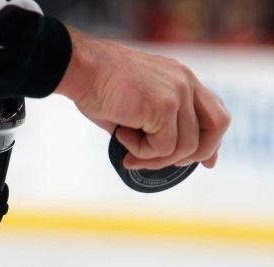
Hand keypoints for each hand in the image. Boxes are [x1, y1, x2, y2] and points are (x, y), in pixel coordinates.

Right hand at [55, 29, 230, 169]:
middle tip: (158, 161)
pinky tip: (122, 135)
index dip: (211, 140)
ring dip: (154, 157)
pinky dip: (140, 151)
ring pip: (185, 146)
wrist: (82, 69)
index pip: (213, 111)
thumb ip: (154, 125)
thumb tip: (160, 156)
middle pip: (217, 126)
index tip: (205, 163)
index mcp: (181, 78)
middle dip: (194, 154)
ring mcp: (178, 93)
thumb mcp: (136, 104)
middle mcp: (186, 82)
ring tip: (128, 146)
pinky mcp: (164, 106)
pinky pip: (163, 147)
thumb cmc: (98, 85)